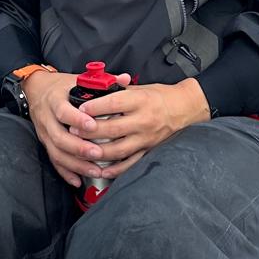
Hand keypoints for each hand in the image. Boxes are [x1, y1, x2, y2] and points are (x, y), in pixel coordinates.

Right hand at [22, 69, 126, 187]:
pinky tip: (78, 180)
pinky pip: (54, 161)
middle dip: (79, 148)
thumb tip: (125, 79)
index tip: (93, 125)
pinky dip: (66, 172)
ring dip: (75, 164)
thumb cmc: (61, 85)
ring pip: (57, 152)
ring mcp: (45, 133)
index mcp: (55, 100)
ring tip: (94, 170)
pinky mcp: (45, 144)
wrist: (36, 89)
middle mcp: (47, 118)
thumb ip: (102, 82)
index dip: (77, 119)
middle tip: (98, 154)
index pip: (63, 111)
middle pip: (59, 137)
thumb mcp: (78, 79)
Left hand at [68, 79, 209, 178]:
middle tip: (74, 131)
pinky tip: (102, 170)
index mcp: (140, 101)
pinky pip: (131, 163)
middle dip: (90, 131)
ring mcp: (146, 138)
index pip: (114, 103)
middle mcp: (143, 120)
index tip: (81, 109)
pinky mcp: (149, 150)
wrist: (184, 107)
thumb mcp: (141, 87)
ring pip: (119, 149)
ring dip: (98, 152)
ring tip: (82, 150)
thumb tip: (97, 88)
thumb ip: (119, 90)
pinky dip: (116, 169)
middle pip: (112, 128)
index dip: (95, 107)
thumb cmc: (160, 95)